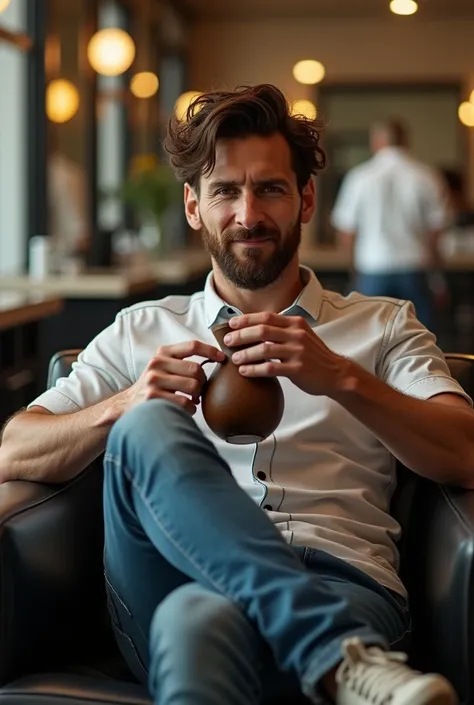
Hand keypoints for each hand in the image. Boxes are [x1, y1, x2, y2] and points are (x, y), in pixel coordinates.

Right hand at [103, 341, 224, 423]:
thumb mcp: (165, 366)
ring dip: (197, 397)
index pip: (192, 345)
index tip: (223, 358)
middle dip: (203, 382)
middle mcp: (157, 363)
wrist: (128, 405)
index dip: (211, 351)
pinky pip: (185, 402)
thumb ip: (183, 361)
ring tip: (192, 400)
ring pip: (192, 386)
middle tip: (199, 391)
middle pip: (196, 369)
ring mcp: (154, 379)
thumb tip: (217, 358)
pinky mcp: (153, 397)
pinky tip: (185, 409)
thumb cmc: (156, 386)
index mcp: (163, 352)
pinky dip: (190, 409)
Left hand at [223, 312, 349, 396]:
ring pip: (264, 349)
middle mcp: (297, 334)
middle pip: (262, 330)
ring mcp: (298, 351)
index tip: (231, 324)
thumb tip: (253, 329)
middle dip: (241, 335)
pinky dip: (254, 369)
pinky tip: (244, 372)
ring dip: (245, 354)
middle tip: (227, 341)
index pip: (266, 317)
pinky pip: (270, 368)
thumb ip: (281, 331)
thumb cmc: (313, 356)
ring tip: (234, 359)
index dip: (246, 319)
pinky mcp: (298, 368)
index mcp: (295, 323)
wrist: (336, 373)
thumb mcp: (301, 336)